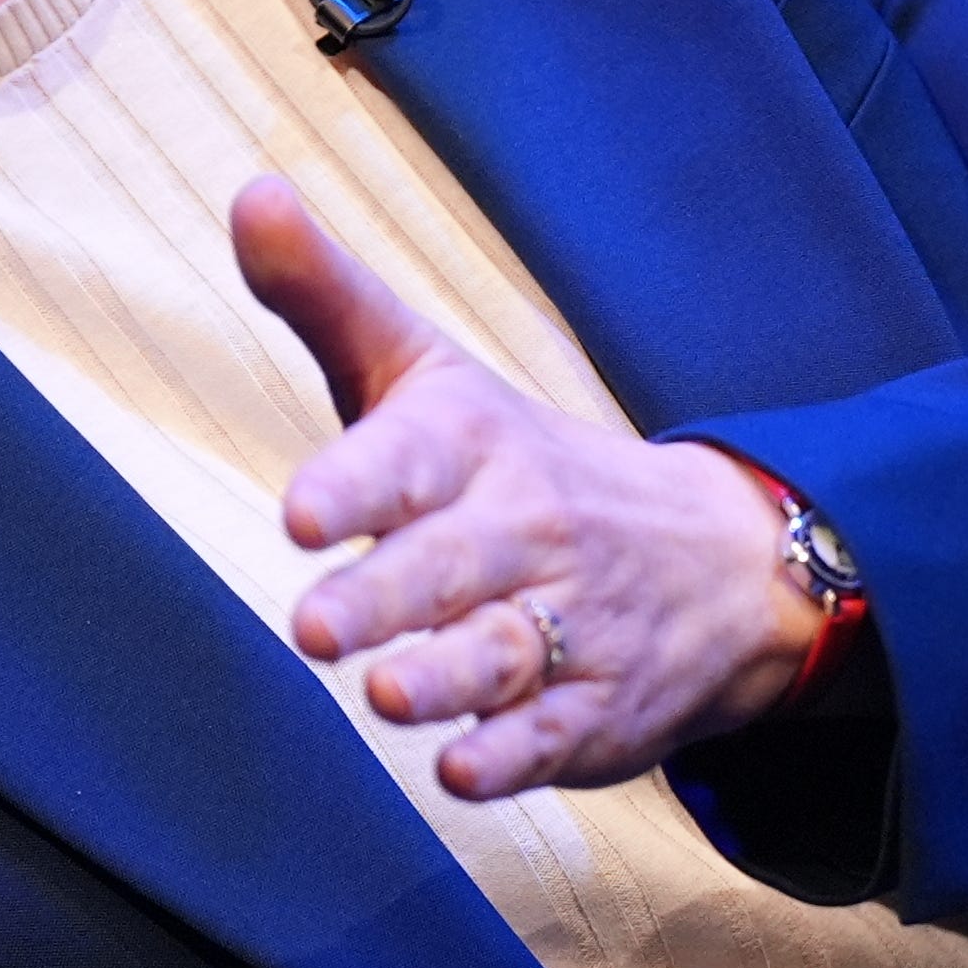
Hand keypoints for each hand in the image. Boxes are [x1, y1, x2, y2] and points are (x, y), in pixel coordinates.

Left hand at [235, 175, 823, 795]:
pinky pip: (555, 736)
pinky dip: (513, 757)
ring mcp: (568, 623)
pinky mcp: (596, 709)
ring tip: (387, 693)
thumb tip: (249, 193)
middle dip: (388, 596)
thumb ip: (328, 296)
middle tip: (314, 626)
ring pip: (503, 654)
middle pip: (451, 566)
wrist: (718, 556)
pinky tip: (463, 774)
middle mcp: (526, 532)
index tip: (304, 513)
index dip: (359, 484)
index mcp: (475, 445)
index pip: (413, 458)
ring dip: (445, 678)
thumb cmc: (522, 460)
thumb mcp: (431, 370)